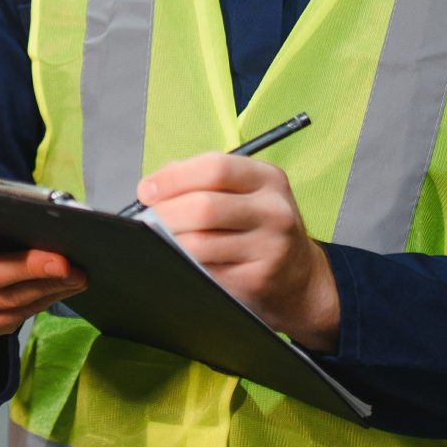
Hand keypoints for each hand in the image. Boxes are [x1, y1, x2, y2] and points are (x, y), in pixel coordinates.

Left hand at [137, 153, 339, 350]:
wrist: (299, 277)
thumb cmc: (260, 227)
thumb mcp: (247, 193)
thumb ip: (203, 180)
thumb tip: (154, 186)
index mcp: (268, 178)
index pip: (214, 168)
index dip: (172, 178)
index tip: (146, 190)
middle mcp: (274, 211)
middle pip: (204, 207)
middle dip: (165, 213)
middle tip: (147, 219)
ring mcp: (269, 247)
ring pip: (200, 243)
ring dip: (169, 241)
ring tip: (159, 238)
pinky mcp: (257, 279)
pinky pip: (206, 271)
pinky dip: (184, 264)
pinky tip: (179, 259)